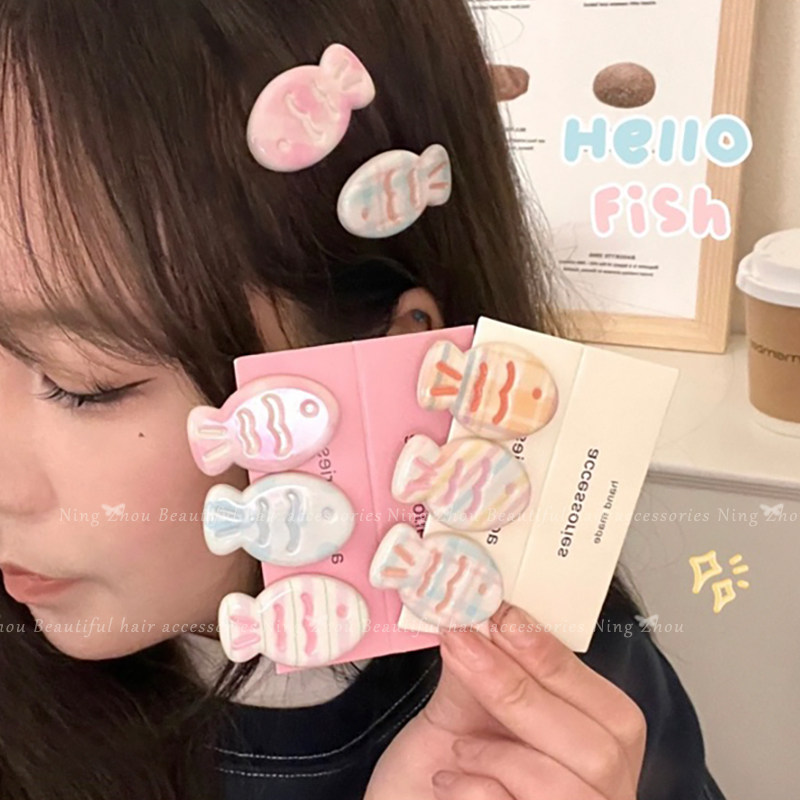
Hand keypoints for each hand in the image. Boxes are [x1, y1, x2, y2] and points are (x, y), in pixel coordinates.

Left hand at [364, 602, 646, 799]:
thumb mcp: (464, 710)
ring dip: (500, 754)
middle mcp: (603, 795)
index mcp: (600, 751)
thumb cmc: (442, 766)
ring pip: (567, 786)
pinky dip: (477, 790)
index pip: (610, 706)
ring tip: (460, 746)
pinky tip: (448, 781)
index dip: (557, 658)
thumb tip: (480, 609)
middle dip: (522, 690)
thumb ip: (482, 663)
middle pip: (599, 746)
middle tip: (465, 646)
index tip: (503, 618)